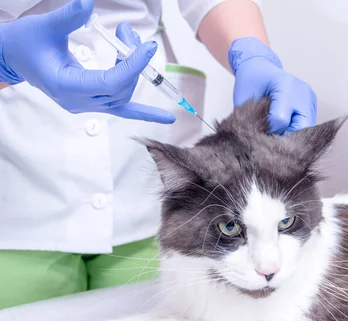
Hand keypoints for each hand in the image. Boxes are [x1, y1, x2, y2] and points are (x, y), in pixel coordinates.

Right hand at [0, 0, 174, 123]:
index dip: (133, 65)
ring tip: (129, 42)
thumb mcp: (44, 26)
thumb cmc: (25, 43)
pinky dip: (145, 113)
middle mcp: (79, 101)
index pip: (111, 83)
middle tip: (128, 33)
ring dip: (133, 70)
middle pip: (121, 87)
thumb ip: (68, 17)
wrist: (12, 57)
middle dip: (132, 59)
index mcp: (67, 86)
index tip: (147, 46)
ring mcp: (87, 105)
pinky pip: (123, 110)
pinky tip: (167, 117)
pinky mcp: (92, 102)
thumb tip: (88, 4)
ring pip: (124, 94)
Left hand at [228, 37, 316, 134]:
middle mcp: (301, 90)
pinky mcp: (312, 103)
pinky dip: (296, 130)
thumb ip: (251, 119)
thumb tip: (257, 141)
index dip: (269, 132)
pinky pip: (307, 124)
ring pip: (305, 128)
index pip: (281, 120)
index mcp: (283, 84)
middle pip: (299, 126)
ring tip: (277, 133)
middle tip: (270, 141)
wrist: (260, 67)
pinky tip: (284, 128)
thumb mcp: (244, 98)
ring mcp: (309, 97)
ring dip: (291, 134)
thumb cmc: (251, 81)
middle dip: (284, 137)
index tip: (260, 134)